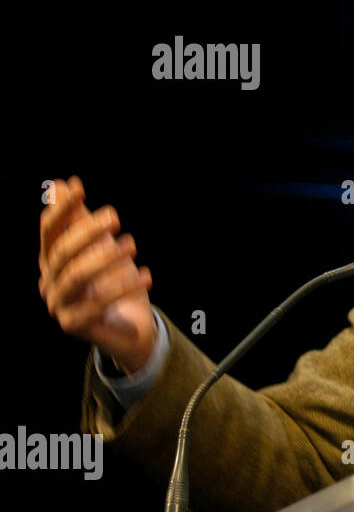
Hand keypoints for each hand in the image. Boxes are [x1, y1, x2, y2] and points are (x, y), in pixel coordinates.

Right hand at [39, 176, 155, 372]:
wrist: (129, 328)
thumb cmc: (112, 282)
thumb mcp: (101, 246)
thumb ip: (80, 219)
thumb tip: (63, 183)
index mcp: (51, 261)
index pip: (49, 232)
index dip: (61, 210)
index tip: (80, 188)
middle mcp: (49, 282)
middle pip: (63, 253)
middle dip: (88, 232)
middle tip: (115, 217)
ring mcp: (59, 305)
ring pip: (78, 276)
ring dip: (106, 258)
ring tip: (132, 245)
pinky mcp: (75, 324)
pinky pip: (99, 303)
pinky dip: (123, 287)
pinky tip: (146, 276)